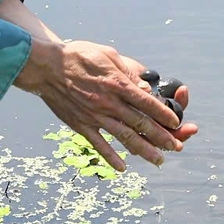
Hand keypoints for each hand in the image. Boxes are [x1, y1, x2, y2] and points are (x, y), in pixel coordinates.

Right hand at [12, 38, 200, 171]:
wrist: (47, 67)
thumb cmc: (79, 56)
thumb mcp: (108, 55)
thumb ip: (128, 71)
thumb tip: (145, 88)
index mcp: (117, 84)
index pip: (147, 103)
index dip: (164, 115)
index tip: (176, 123)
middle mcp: (109, 103)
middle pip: (140, 123)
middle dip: (161, 137)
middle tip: (176, 147)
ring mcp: (95, 116)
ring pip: (124, 137)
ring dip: (143, 150)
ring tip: (158, 160)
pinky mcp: (81, 125)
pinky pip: (99, 144)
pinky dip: (111, 157)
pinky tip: (122, 167)